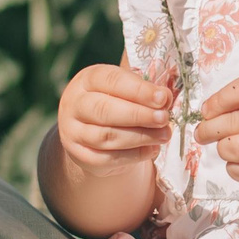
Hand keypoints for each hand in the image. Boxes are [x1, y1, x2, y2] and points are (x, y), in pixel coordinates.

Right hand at [56, 64, 176, 178]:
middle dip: (138, 115)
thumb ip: (145, 90)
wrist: (93, 132)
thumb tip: (165, 98)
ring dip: (140, 136)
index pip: (112, 80)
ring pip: (106, 136)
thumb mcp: (126, 89)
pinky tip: (151, 150)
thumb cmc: (116, 102)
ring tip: (164, 135)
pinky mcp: (80, 155)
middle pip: (104, 110)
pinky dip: (133, 155)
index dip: (139, 90)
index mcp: (87, 79)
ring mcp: (73, 131)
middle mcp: (75, 103)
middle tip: (164, 118)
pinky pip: (107, 158)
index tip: (162, 98)